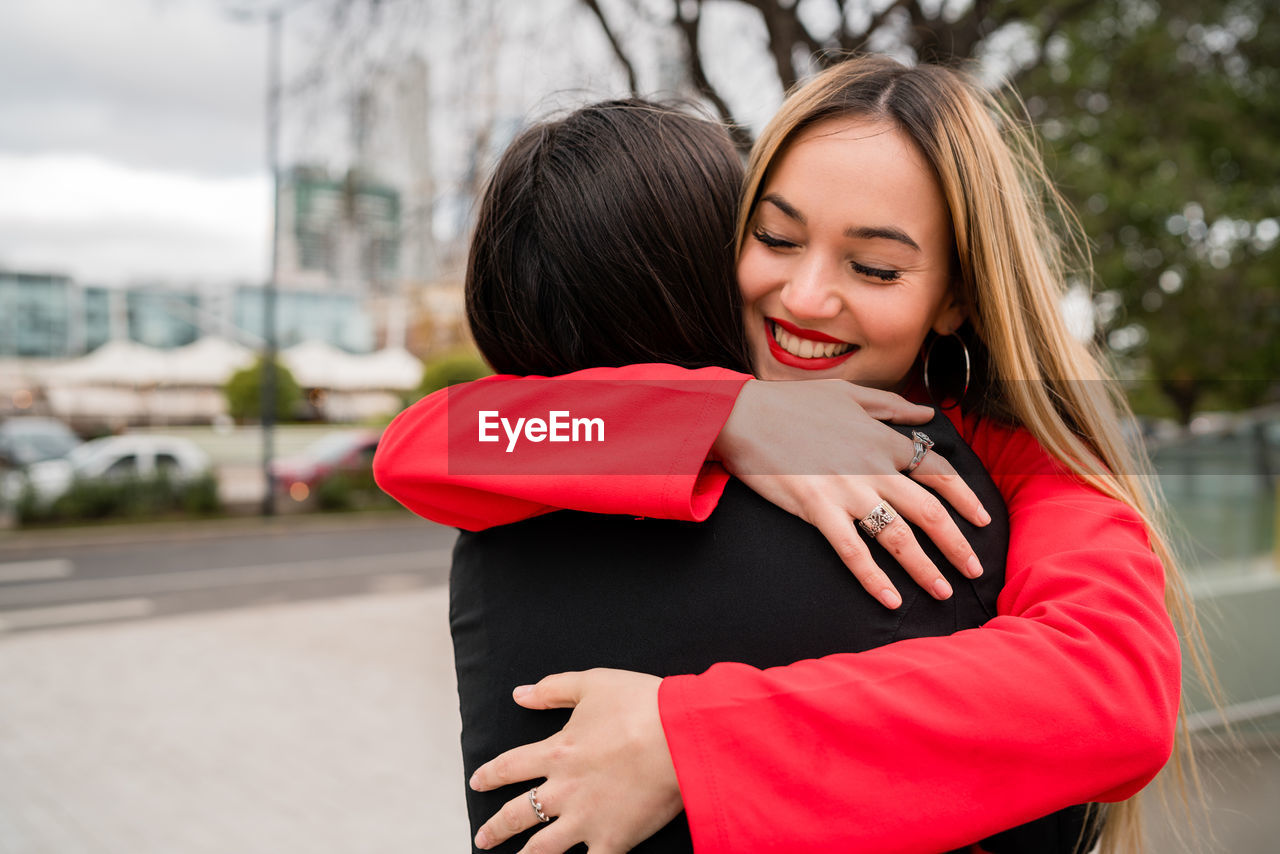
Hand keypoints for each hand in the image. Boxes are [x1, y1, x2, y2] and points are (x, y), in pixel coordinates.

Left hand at [470, 669, 681, 853]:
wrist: (680, 735)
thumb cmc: (641, 705)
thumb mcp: (592, 684)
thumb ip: (553, 689)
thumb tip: (520, 694)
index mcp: (556, 752)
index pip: (510, 766)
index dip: (490, 774)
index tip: (478, 781)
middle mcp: (563, 789)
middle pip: (518, 813)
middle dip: (496, 827)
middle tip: (482, 837)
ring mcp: (586, 819)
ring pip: (543, 849)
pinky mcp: (614, 840)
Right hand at [711, 379, 989, 608]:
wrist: (743, 413)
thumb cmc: (792, 403)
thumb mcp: (848, 394)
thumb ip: (891, 406)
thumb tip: (927, 414)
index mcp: (882, 440)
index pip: (939, 472)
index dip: (965, 498)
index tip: (983, 520)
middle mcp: (873, 467)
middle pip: (929, 511)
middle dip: (958, 544)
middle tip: (975, 571)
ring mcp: (846, 490)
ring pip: (898, 536)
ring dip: (925, 568)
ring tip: (943, 592)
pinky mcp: (816, 508)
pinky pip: (853, 551)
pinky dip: (874, 579)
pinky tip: (892, 601)